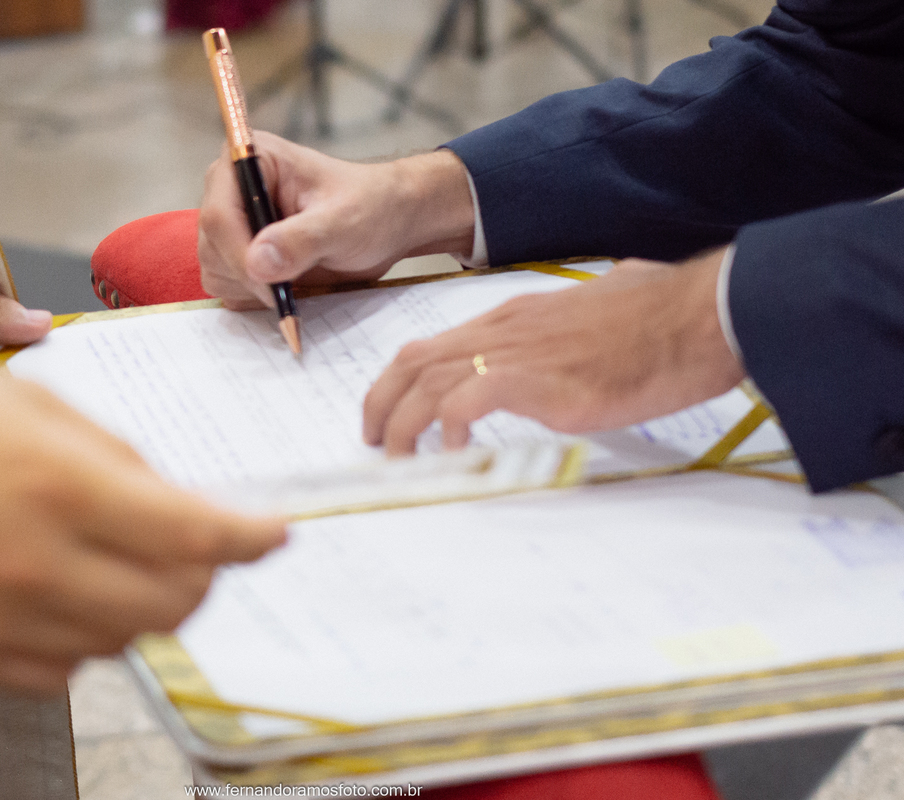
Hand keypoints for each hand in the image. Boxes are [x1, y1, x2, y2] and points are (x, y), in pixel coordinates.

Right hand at [0, 369, 285, 693]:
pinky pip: (73, 668)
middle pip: (176, 601)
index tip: (274, 533)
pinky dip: (88, 633)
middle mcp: (39, 562)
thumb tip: (177, 501)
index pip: (192, 531)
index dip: (250, 536)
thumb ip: (116, 456)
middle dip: (203, 571)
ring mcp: (8, 620)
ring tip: (108, 553)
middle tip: (194, 542)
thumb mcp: (33, 405)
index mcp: (59, 484)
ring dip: (143, 599)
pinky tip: (64, 590)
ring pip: (128, 638)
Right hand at [198, 132, 476, 308]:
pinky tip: (289, 286)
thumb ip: (302, 239)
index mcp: (249, 159)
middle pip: (211, 247)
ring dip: (253, 289)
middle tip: (293, 285)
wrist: (387, 221)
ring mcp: (232, 223)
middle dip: (249, 275)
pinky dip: (255, 297)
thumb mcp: (344, 221)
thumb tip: (258, 262)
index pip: (219, 214)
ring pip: (215, 271)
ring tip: (298, 277)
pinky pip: (228, 287)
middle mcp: (230, 188)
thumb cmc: (370, 206)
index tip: (272, 285)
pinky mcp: (238, 252)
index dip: (239, 255)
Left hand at [363, 249, 746, 454]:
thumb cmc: (660, 321)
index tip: (390, 411)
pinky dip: (447, 426)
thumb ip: (569, 333)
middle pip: (414, 361)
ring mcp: (520, 353)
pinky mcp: (541, 380)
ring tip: (398, 459)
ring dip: (402, 423)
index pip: (434, 345)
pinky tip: (452, 451)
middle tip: (374, 440)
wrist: (701, 314)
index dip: (401, 381)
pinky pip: (468, 398)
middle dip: (381, 402)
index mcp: (514, 318)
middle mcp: (504, 330)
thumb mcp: (596, 321)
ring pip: (428, 381)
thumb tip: (581, 337)